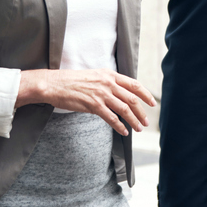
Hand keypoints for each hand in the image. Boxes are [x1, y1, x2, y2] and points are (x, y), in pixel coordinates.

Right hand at [16, 68, 156, 135]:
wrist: (54, 84)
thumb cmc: (72, 81)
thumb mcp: (94, 76)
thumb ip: (108, 83)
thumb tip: (120, 94)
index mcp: (110, 74)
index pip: (134, 84)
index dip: (146, 94)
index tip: (152, 103)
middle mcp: (108, 83)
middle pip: (132, 98)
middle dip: (142, 112)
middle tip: (146, 121)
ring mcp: (101, 94)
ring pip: (124, 109)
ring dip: (134, 120)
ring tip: (138, 128)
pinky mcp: (93, 105)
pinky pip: (111, 118)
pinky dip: (120, 126)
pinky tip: (124, 131)